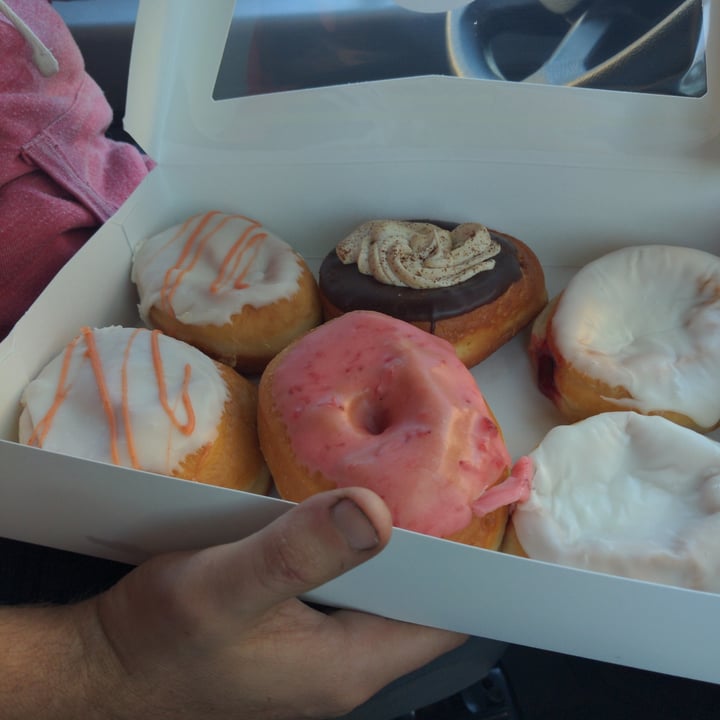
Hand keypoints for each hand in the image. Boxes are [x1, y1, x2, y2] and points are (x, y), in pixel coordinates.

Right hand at [77, 487, 466, 718]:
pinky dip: (351, 552)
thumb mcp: (227, 587)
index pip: (443, 618)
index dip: (470, 567)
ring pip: (378, 593)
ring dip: (390, 546)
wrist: (100, 670)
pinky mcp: (292, 635)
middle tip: (439, 475)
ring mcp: (318, 652)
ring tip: (399, 483)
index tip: (481, 504)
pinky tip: (338, 515)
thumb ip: (300, 552)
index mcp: (348, 665)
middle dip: (433, 546)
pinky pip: (342, 589)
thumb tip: (377, 511)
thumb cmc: (156, 639)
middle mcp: (344, 665)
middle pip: (417, 603)